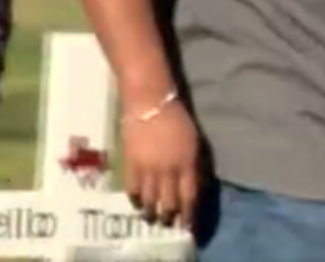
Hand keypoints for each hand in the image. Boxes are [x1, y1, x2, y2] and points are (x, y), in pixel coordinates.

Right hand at [121, 98, 199, 230]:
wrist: (149, 100)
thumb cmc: (175, 115)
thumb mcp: (192, 140)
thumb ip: (192, 164)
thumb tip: (190, 184)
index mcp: (187, 163)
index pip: (189, 197)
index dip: (188, 214)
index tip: (187, 225)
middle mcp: (169, 170)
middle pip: (169, 203)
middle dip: (170, 217)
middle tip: (168, 222)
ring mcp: (149, 168)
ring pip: (150, 200)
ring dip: (151, 212)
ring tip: (151, 217)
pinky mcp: (131, 163)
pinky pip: (132, 189)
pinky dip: (135, 199)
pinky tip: (136, 202)